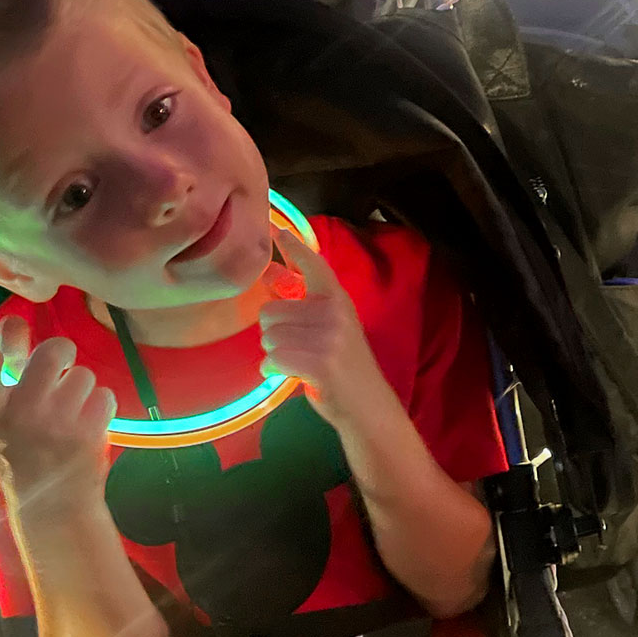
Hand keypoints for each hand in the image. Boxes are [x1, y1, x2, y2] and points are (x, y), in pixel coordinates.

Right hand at [0, 321, 118, 521]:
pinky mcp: (89, 433)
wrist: (53, 504)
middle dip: (61, 352)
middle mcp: (22, 416)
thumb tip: (14, 319)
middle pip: (55, 352)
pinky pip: (106, 394)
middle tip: (59, 364)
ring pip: (84, 374)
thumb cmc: (23, 448)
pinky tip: (88, 422)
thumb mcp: (2, 413)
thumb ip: (6, 366)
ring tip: (69, 410)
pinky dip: (101, 405)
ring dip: (81, 388)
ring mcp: (57, 424)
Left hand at [258, 236, 391, 433]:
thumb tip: (270, 273)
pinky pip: (272, 359)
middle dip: (273, 334)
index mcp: (339, 301)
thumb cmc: (345, 368)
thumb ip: (301, 303)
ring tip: (299, 364)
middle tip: (298, 349)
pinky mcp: (320, 362)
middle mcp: (335, 313)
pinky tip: (289, 375)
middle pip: (270, 311)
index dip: (293, 246)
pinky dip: (273, 370)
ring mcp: (329, 337)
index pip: (313, 266)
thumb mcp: (329, 328)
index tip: (275, 228)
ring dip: (275, 354)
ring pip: (268, 337)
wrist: (369, 408)